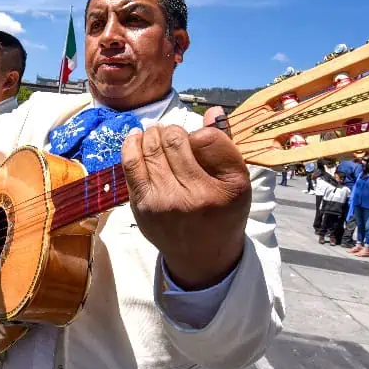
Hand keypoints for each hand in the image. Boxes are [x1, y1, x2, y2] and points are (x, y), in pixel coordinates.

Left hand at [121, 107, 250, 289]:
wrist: (201, 256)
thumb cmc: (221, 212)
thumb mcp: (237, 182)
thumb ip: (225, 146)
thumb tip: (210, 111)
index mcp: (225, 189)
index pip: (206, 138)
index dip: (198, 132)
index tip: (197, 141)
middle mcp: (194, 197)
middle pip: (174, 140)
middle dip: (172, 131)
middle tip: (174, 135)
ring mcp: (163, 203)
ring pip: (150, 148)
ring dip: (152, 135)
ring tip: (157, 135)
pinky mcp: (142, 207)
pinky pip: (130, 165)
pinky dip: (131, 145)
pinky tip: (136, 137)